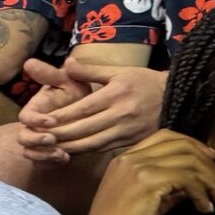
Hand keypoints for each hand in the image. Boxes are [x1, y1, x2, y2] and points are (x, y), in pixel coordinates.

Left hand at [21, 60, 167, 161]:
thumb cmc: (144, 81)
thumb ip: (91, 71)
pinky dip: (83, 152)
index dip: (60, 117)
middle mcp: (120, 114)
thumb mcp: (119, 71)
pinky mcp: (130, 142)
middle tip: (38, 137)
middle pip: (83, 129)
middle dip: (59, 134)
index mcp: (116, 94)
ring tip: (48, 147)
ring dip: (68, 147)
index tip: (40, 121)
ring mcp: (125, 130)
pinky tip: (68, 151)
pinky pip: (101, 150)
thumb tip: (67, 63)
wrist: (176, 98)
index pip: (81, 109)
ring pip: (91, 144)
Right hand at [80, 131, 214, 214]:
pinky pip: (187, 178)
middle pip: (182, 144)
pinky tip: (205, 208)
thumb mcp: (147, 202)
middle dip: (209, 163)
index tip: (210, 163)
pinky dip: (202, 192)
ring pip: (189, 160)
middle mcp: (130, 157)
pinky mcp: (147, 181)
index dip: (193, 145)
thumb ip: (169, 187)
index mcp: (125, 158)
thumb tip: (197, 182)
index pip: (165, 136)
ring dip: (212, 180)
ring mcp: (138, 167)